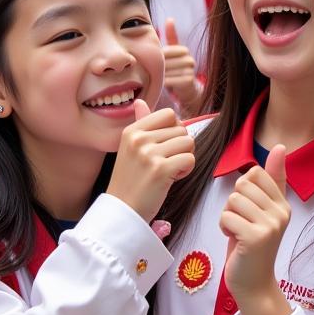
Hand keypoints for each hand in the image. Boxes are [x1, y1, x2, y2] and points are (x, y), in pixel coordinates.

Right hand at [107, 100, 195, 223]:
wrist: (122, 212)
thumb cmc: (131, 180)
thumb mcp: (130, 148)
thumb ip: (140, 124)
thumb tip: (140, 102)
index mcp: (132, 131)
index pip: (169, 114)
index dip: (174, 130)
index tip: (164, 146)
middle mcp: (139, 139)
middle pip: (182, 129)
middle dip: (180, 147)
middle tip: (165, 163)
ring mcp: (149, 154)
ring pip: (189, 142)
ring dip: (184, 158)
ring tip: (168, 171)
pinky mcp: (160, 170)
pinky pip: (190, 159)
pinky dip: (186, 170)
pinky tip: (172, 179)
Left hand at [162, 19, 199, 112]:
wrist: (188, 88)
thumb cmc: (176, 69)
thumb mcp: (173, 52)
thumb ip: (171, 37)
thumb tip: (170, 18)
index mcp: (183, 50)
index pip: (165, 52)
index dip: (158, 59)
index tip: (154, 64)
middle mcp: (188, 58)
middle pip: (165, 62)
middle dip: (157, 68)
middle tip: (151, 73)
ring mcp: (190, 70)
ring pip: (167, 72)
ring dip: (160, 76)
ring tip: (156, 79)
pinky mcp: (189, 80)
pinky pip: (171, 81)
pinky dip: (164, 83)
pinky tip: (162, 85)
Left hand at [220, 146, 291, 314]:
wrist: (254, 284)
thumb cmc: (252, 246)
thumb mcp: (263, 211)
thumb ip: (272, 180)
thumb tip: (281, 147)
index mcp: (283, 203)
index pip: (256, 173)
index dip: (243, 189)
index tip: (248, 210)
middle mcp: (281, 212)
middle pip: (242, 184)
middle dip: (233, 203)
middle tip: (241, 223)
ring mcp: (270, 225)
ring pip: (233, 199)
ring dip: (227, 216)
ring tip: (237, 231)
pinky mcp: (256, 237)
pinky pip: (227, 216)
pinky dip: (224, 227)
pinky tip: (233, 239)